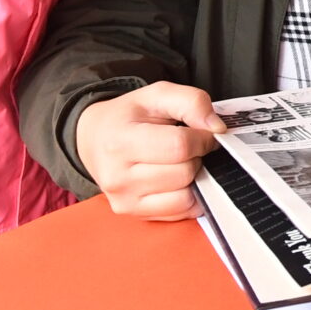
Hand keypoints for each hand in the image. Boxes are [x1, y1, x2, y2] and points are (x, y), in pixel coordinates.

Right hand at [74, 82, 224, 219]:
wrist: (93, 140)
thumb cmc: (127, 116)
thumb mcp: (156, 94)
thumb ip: (191, 101)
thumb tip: (217, 128)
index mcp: (120, 141)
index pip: (179, 146)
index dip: (203, 137)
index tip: (204, 131)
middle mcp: (118, 177)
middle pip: (184, 173)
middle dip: (198, 157)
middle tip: (191, 146)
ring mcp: (125, 201)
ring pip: (185, 196)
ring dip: (195, 177)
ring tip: (183, 161)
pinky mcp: (135, 215)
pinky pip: (180, 212)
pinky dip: (190, 196)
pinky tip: (179, 179)